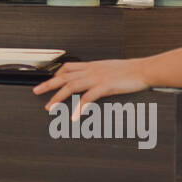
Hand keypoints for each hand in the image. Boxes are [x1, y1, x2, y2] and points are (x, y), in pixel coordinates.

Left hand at [32, 59, 151, 118]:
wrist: (145, 69)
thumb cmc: (131, 70)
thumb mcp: (111, 68)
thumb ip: (99, 73)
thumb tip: (94, 79)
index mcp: (92, 65)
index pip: (68, 67)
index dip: (56, 74)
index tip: (49, 81)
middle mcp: (91, 70)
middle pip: (64, 76)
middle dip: (48, 84)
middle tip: (36, 91)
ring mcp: (97, 77)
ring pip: (71, 86)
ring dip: (58, 98)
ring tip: (50, 107)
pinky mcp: (105, 86)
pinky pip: (88, 98)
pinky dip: (79, 107)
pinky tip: (73, 117)